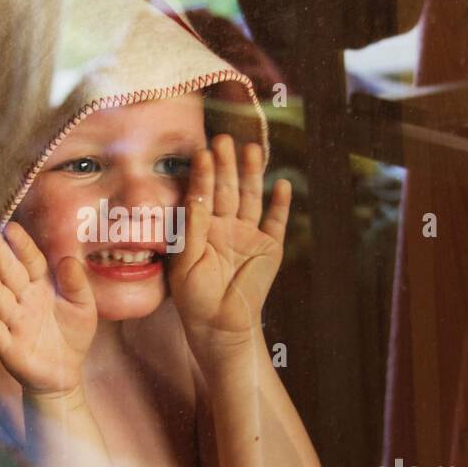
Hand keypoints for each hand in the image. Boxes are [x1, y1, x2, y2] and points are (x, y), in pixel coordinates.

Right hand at [0, 220, 96, 396]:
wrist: (63, 374)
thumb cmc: (72, 334)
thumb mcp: (84, 307)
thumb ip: (76, 284)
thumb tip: (68, 259)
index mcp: (41, 286)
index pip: (30, 260)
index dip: (21, 244)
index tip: (10, 226)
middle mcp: (22, 299)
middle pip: (7, 272)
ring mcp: (12, 321)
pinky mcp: (7, 345)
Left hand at [168, 134, 290, 355]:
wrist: (221, 327)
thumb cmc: (195, 299)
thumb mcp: (185, 264)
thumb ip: (191, 231)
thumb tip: (197, 198)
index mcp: (201, 228)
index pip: (202, 194)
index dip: (202, 175)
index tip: (202, 153)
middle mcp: (225, 226)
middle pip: (226, 189)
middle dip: (226, 165)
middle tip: (224, 140)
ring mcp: (248, 235)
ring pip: (251, 198)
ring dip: (252, 175)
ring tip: (252, 149)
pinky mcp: (269, 247)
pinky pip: (275, 222)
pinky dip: (281, 204)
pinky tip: (282, 184)